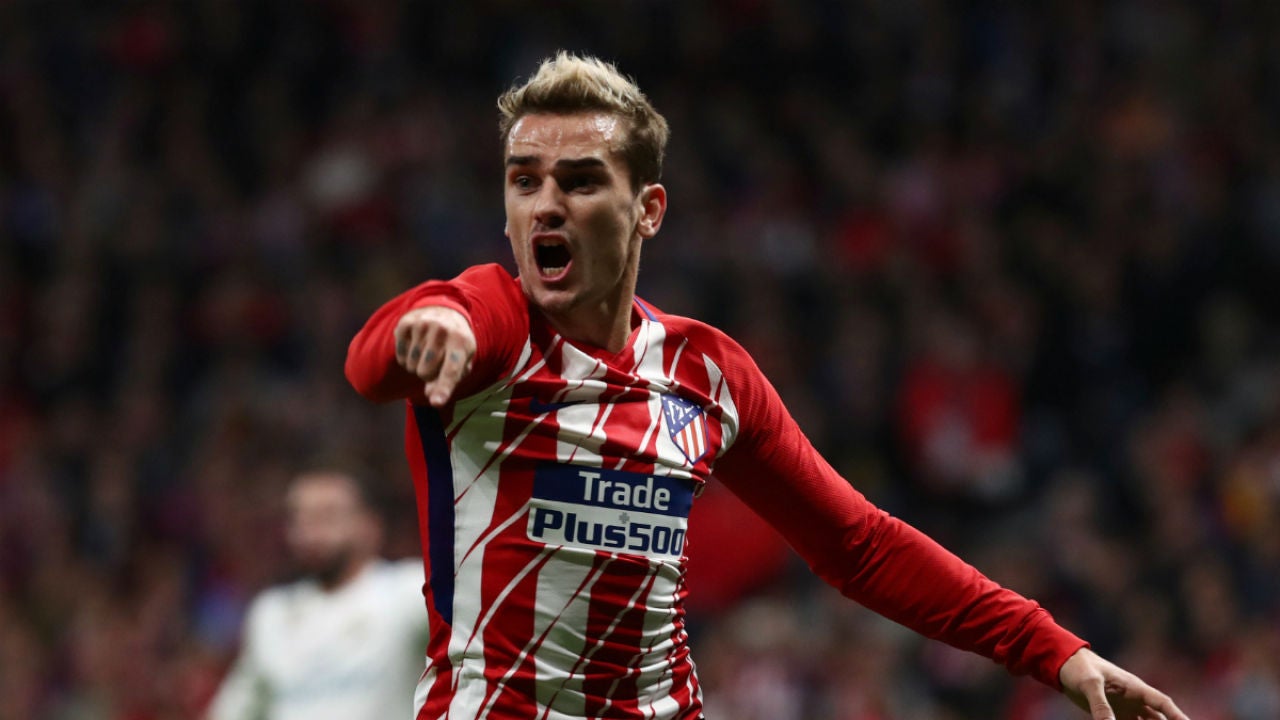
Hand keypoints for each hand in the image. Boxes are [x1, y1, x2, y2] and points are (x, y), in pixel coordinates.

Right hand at [394, 306, 475, 406]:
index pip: (451, 369)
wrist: (443, 311)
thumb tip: (432, 396)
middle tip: (436, 361)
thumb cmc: (454, 344)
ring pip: (411, 366)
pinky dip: (406, 359)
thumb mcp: (462, 361)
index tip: (436, 402)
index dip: (443, 387)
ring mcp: (422, 324)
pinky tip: (415, 347)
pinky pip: (400, 357)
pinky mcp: (405, 323)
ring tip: (427, 352)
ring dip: (417, 366)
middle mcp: (442, 330)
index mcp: (462, 341)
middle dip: (429, 375)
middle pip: (425, 373)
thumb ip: (449, 381)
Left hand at [1059, 647, 1187, 719]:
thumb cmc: (1079, 667)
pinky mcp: (1113, 713)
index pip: (1162, 703)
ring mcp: (1125, 707)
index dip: (1177, 716)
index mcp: (1134, 687)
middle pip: (1158, 718)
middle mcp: (1134, 698)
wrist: (1063, 665)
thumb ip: (1100, 704)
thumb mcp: (1089, 684)